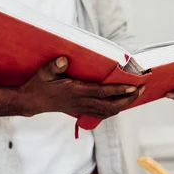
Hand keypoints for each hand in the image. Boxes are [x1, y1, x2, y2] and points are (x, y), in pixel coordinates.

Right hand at [19, 57, 142, 118]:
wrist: (32, 102)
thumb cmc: (39, 85)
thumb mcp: (43, 73)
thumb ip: (53, 66)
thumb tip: (64, 59)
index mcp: (76, 92)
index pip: (103, 93)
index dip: (119, 90)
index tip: (133, 86)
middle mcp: (82, 102)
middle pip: (111, 106)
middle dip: (129, 99)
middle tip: (142, 89)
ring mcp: (83, 109)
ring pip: (109, 112)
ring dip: (124, 104)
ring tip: (136, 94)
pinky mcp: (82, 111)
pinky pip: (103, 114)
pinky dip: (115, 109)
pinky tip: (122, 102)